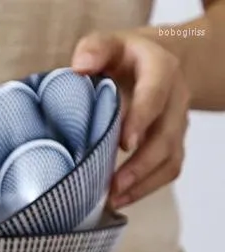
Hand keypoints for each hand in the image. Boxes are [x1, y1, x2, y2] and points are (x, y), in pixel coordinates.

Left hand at [72, 30, 190, 207]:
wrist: (148, 63)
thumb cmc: (120, 59)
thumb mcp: (107, 45)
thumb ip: (94, 49)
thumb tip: (80, 66)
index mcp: (161, 70)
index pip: (156, 94)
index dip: (142, 119)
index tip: (124, 144)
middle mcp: (176, 98)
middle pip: (166, 135)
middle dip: (141, 164)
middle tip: (113, 185)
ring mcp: (176, 124)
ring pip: (170, 159)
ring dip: (143, 183)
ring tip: (113, 199)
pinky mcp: (172, 144)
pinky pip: (168, 170)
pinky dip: (145, 189)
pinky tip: (119, 200)